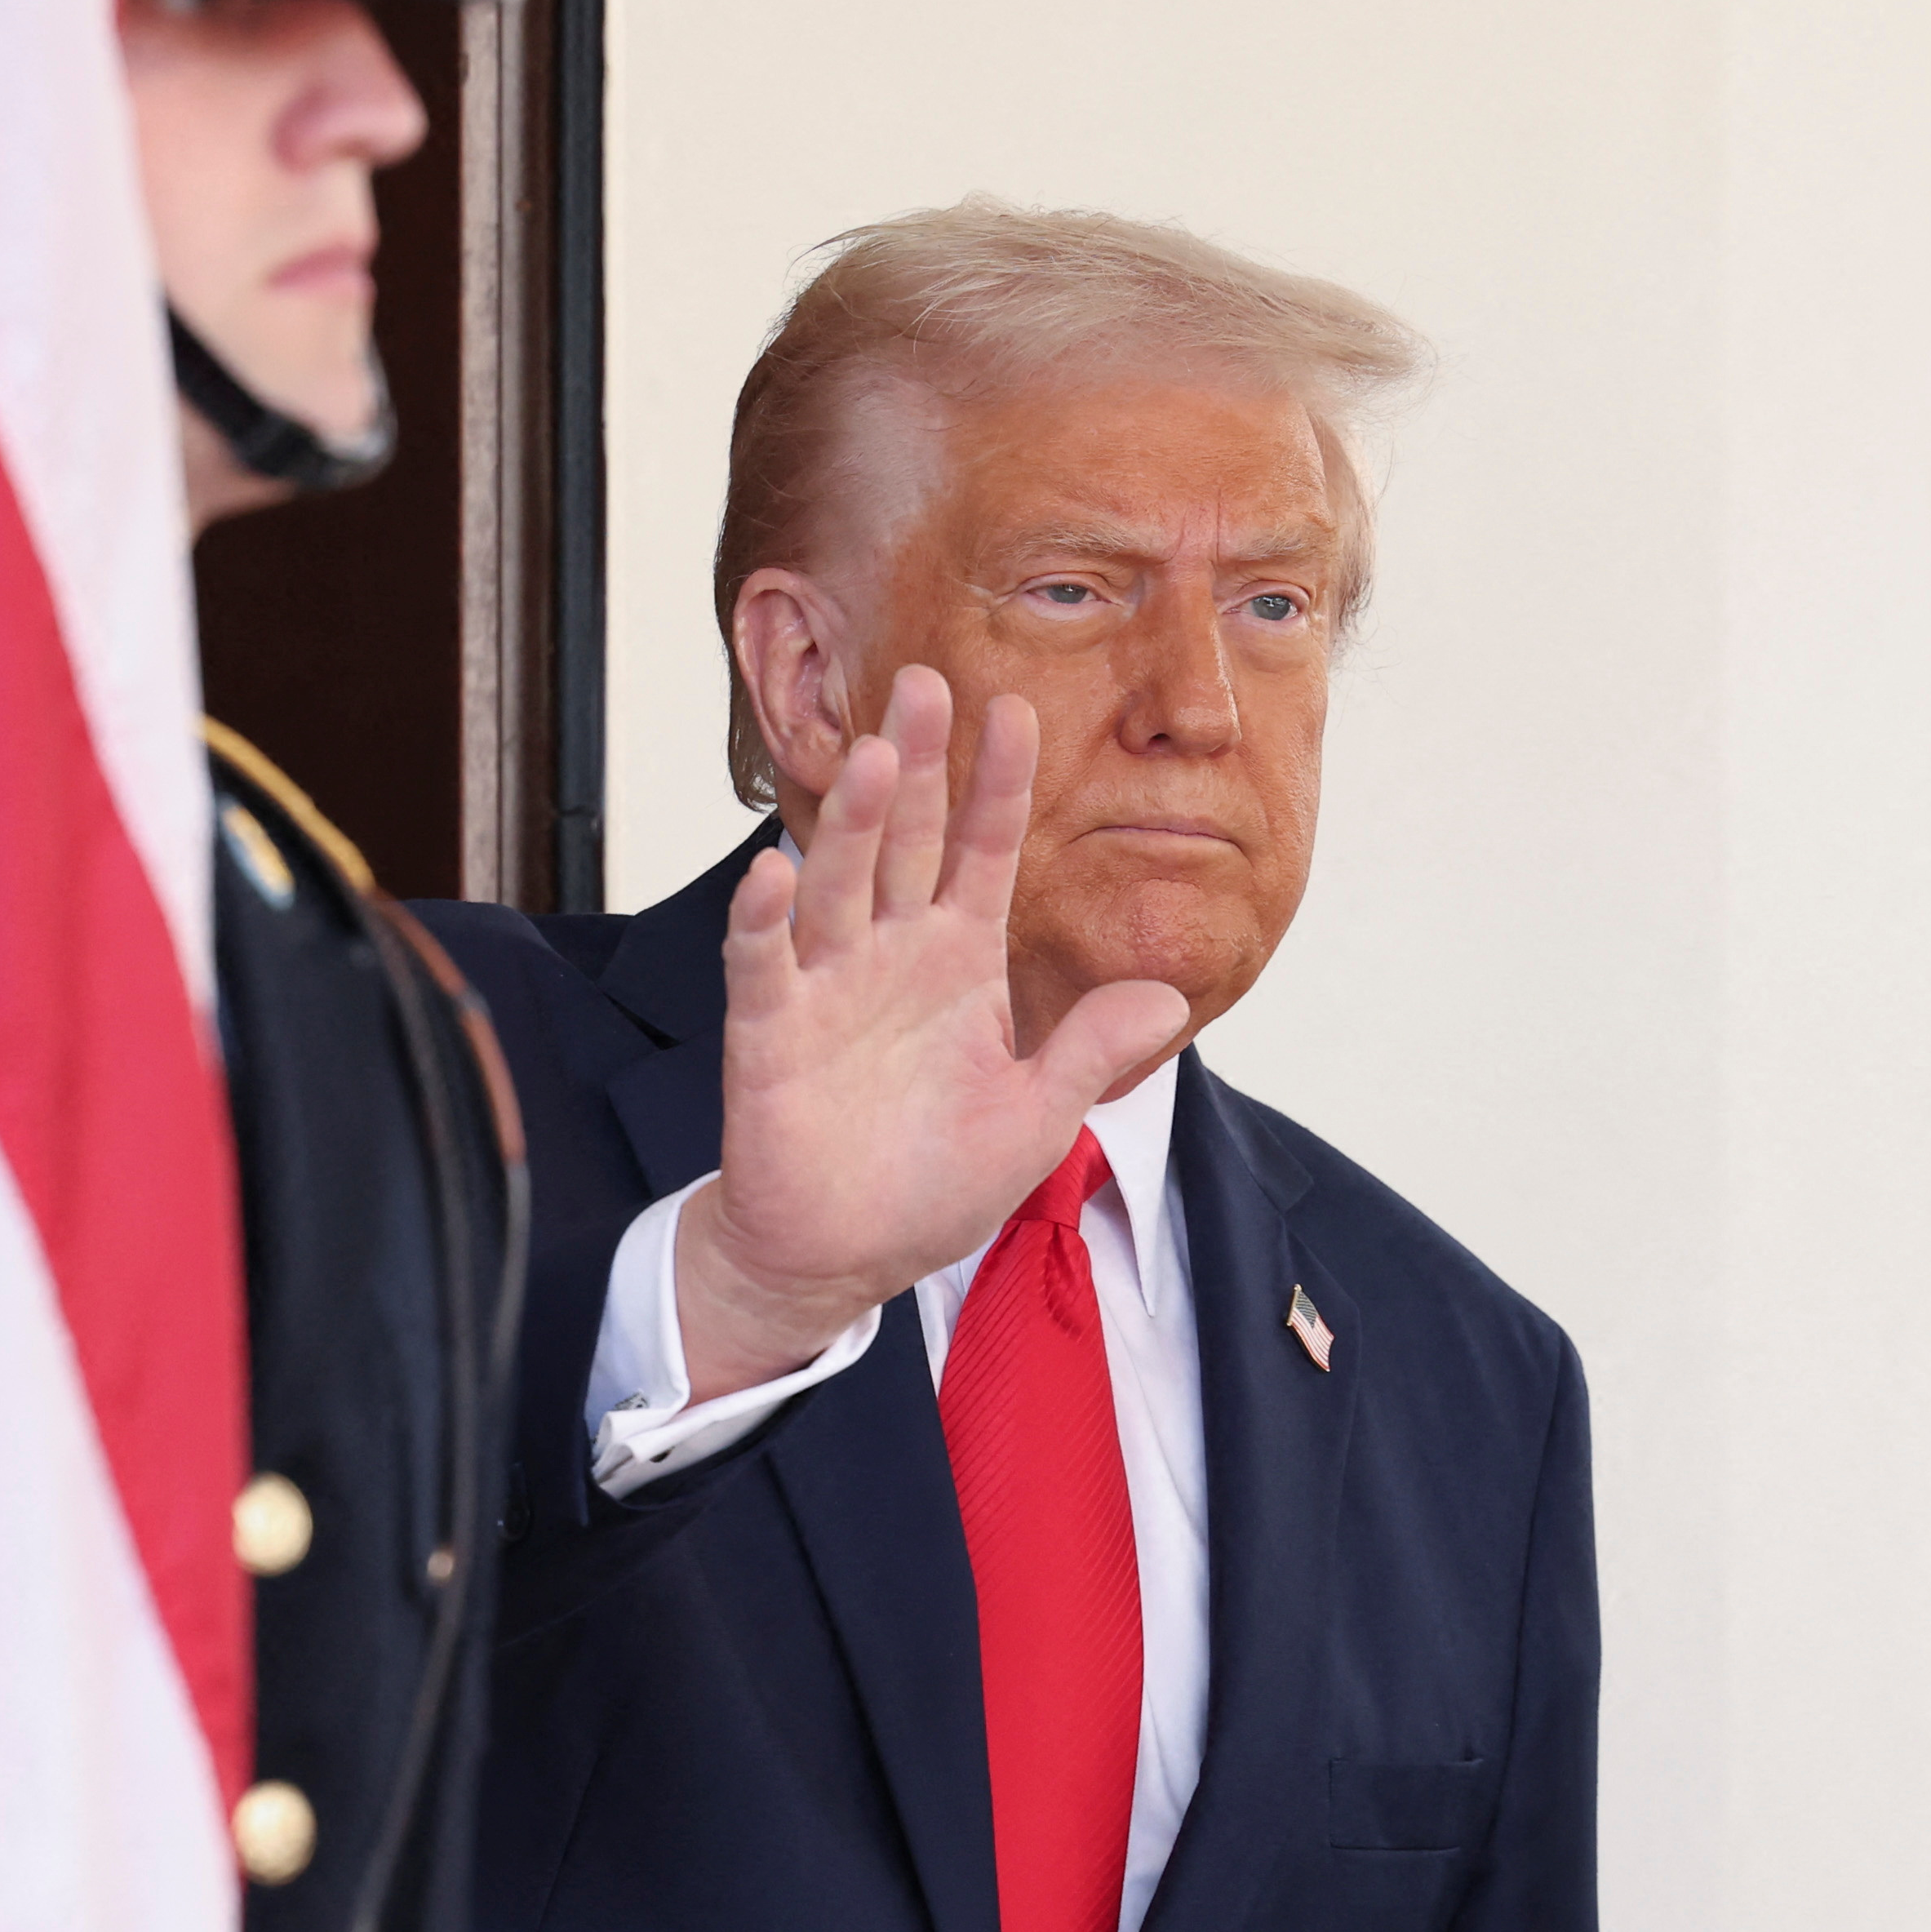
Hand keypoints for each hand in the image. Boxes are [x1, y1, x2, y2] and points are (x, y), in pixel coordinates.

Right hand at [676, 665, 1189, 1393]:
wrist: (847, 1251)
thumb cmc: (936, 1181)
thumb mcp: (1036, 1116)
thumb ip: (1090, 1051)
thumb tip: (1167, 997)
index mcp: (960, 962)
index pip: (985, 854)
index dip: (999, 785)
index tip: (1016, 710)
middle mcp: (892, 955)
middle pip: (908, 840)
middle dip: (921, 764)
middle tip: (926, 680)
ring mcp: (828, 986)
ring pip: (840, 883)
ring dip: (855, 822)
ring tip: (878, 755)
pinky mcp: (770, 1032)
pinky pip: (763, 963)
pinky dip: (763, 919)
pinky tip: (772, 870)